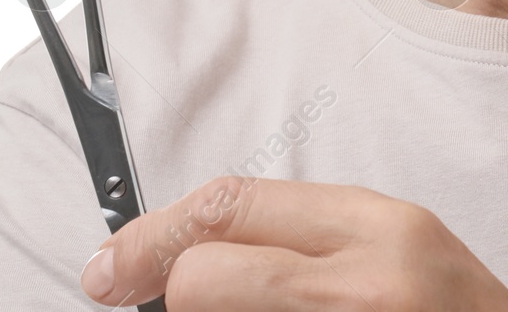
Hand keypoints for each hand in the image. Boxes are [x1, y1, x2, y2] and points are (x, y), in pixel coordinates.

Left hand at [79, 176, 507, 310]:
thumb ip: (309, 242)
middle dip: (174, 298)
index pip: (233, 205)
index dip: (152, 234)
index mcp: (379, 227)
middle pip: (203, 278)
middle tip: (163, 309)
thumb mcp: (398, 254)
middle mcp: (364, 284)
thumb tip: (186, 255)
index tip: (108, 265)